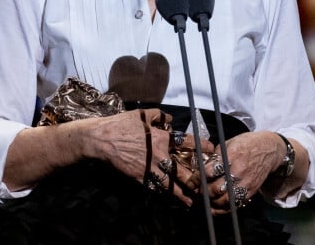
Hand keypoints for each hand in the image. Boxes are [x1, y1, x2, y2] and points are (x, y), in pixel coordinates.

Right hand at [91, 108, 213, 206]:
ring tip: (193, 201)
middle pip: (181, 170)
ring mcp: (148, 169)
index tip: (211, 148)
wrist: (103, 140)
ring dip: (182, 193)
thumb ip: (160, 116)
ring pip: (169, 184)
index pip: (186, 143)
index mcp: (161, 138)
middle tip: (206, 183)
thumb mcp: (143, 113)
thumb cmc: (122, 124)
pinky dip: (163, 193)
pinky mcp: (139, 177)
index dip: (201, 146)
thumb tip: (170, 120)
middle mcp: (158, 156)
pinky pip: (154, 187)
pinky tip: (170, 198)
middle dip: (195, 177)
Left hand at [201, 131, 281, 214]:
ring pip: (225, 200)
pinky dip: (223, 208)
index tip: (192, 180)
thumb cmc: (247, 144)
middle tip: (196, 191)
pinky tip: (216, 206)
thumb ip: (216, 155)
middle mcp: (239, 170)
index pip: (210, 171)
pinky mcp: (251, 191)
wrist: (269, 150)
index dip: (198, 178)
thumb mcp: (229, 143)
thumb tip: (202, 165)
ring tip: (205, 200)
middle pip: (216, 188)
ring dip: (212, 203)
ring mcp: (246, 183)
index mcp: (232, 155)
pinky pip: (235, 204)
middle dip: (203, 192)